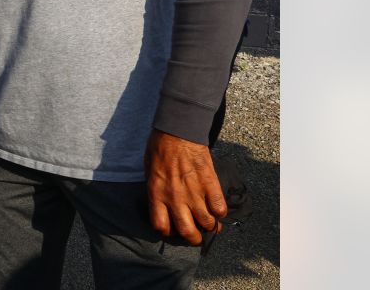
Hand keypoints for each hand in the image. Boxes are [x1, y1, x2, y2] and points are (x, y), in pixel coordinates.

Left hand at [144, 129, 226, 244]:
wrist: (177, 130)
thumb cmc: (159, 148)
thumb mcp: (149, 171)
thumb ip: (156, 190)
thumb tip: (162, 205)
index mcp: (156, 193)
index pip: (161, 226)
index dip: (168, 231)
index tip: (173, 229)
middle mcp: (175, 197)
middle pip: (187, 231)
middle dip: (193, 238)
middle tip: (196, 235)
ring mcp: (194, 192)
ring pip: (206, 223)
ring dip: (209, 226)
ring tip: (210, 224)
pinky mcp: (210, 184)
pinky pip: (219, 208)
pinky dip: (220, 212)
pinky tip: (217, 209)